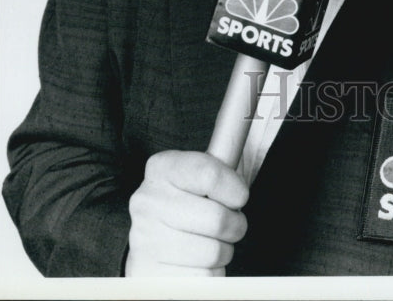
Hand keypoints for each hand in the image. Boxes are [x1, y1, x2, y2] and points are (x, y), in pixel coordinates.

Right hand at [124, 150, 247, 275]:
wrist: (149, 242)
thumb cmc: (185, 204)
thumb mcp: (197, 176)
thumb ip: (220, 164)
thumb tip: (247, 112)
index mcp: (162, 168)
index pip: (209, 173)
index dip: (234, 189)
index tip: (239, 195)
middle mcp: (147, 201)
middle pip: (217, 218)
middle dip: (235, 225)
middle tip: (229, 224)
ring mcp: (145, 239)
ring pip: (214, 252)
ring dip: (223, 251)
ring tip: (210, 242)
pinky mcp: (150, 274)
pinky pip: (204, 279)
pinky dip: (211, 274)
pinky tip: (197, 262)